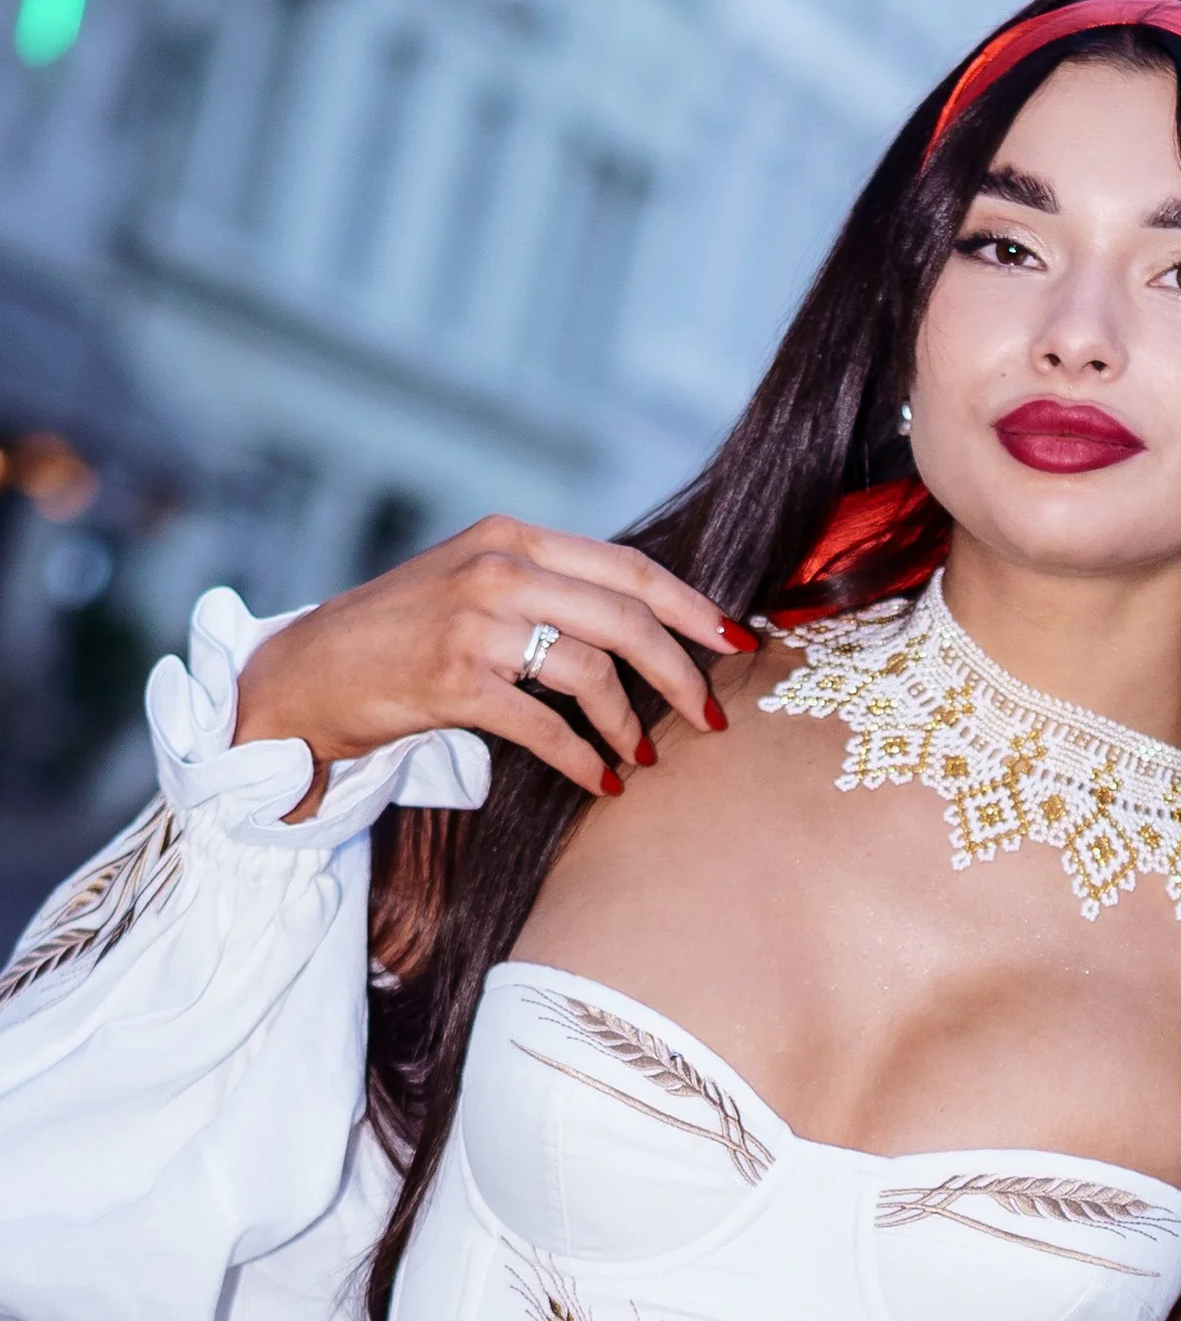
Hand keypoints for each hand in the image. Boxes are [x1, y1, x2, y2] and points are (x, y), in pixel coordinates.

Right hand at [233, 513, 755, 811]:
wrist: (304, 673)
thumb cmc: (399, 636)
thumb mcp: (475, 586)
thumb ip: (546, 589)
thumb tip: (640, 626)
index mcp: (513, 537)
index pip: (628, 567)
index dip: (691, 607)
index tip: (736, 640)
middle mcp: (497, 569)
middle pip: (626, 616)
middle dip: (682, 671)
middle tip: (709, 716)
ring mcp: (473, 623)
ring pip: (592, 670)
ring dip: (630, 725)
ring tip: (641, 757)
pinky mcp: (452, 681)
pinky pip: (545, 726)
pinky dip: (583, 760)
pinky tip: (602, 783)